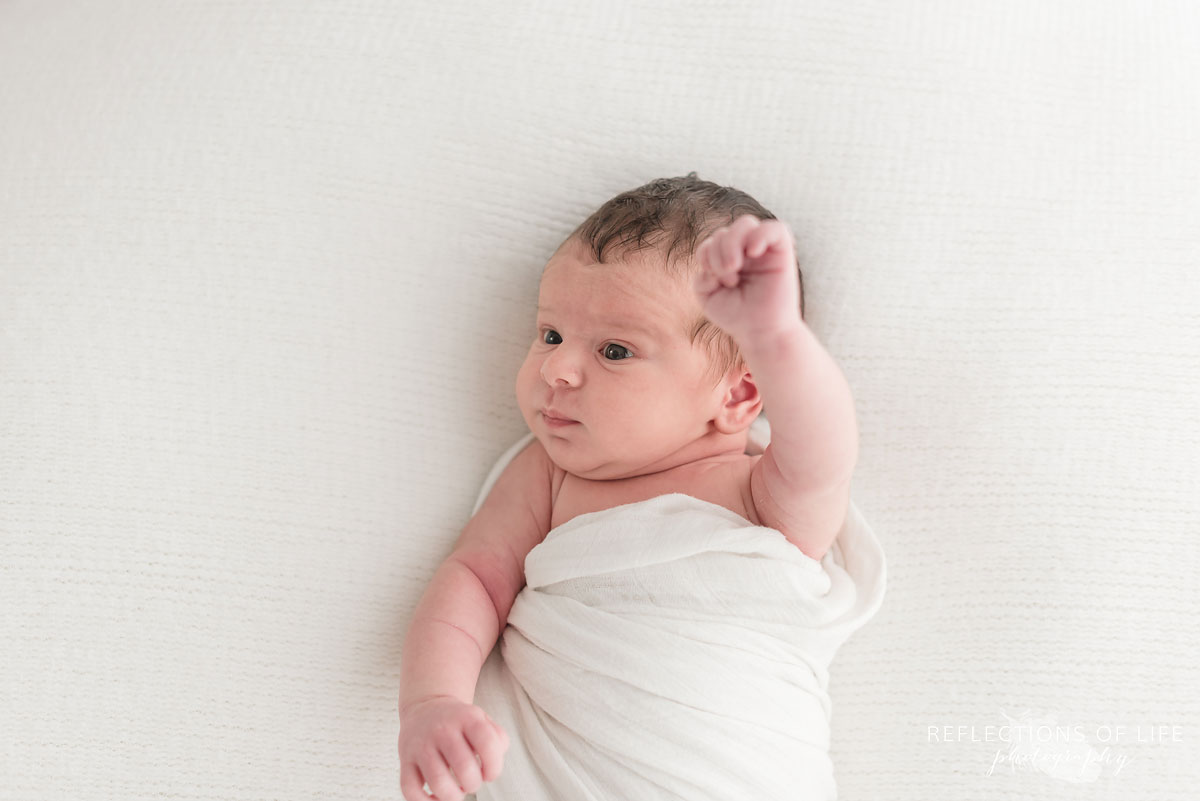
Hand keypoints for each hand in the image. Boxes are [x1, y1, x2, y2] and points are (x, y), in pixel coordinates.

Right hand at [399, 695, 509, 800]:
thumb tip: (491, 768)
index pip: (488, 745)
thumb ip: (498, 739)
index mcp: (467, 718)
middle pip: (465, 769)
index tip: (489, 773)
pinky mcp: (405, 759)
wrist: (425, 707)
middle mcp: (443, 729)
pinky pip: (410, 790)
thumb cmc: (459, 722)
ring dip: (453, 796)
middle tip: (471, 781)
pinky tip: (436, 797)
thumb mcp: (482, 719)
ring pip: (438, 783)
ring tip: (456, 791)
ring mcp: (422, 745)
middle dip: (473, 784)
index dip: (494, 767)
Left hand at [691, 214, 801, 344]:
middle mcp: (746, 252)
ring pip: (745, 224)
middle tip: (727, 276)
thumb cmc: (737, 316)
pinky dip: (761, 235)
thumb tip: (712, 262)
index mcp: (728, 259)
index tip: (715, 281)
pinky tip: (753, 252)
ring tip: (734, 268)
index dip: (706, 255)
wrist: (762, 332)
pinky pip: (776, 229)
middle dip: (718, 251)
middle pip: (726, 230)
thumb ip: (702, 275)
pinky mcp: (783, 252)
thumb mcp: (708, 296)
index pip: (712, 241)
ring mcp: (764, 251)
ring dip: (731, 244)